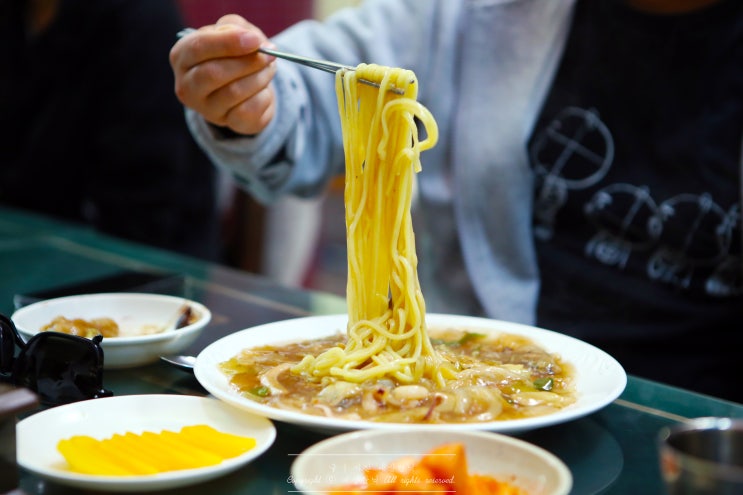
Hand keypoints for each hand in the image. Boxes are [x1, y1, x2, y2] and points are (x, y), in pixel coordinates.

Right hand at [169, 15, 276, 135]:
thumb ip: (236, 27)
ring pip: (234, 92)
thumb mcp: (232, 31)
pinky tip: (264, 89)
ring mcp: (205, 109)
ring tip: (269, 68)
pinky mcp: (227, 123)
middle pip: (214, 73)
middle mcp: (186, 85)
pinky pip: (248, 110)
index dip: (229, 42)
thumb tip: (252, 40)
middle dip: (247, 62)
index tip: (255, 40)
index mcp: (182, 57)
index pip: (198, 47)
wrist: (245, 88)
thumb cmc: (234, 54)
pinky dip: (263, 96)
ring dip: (260, 77)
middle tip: (269, 55)